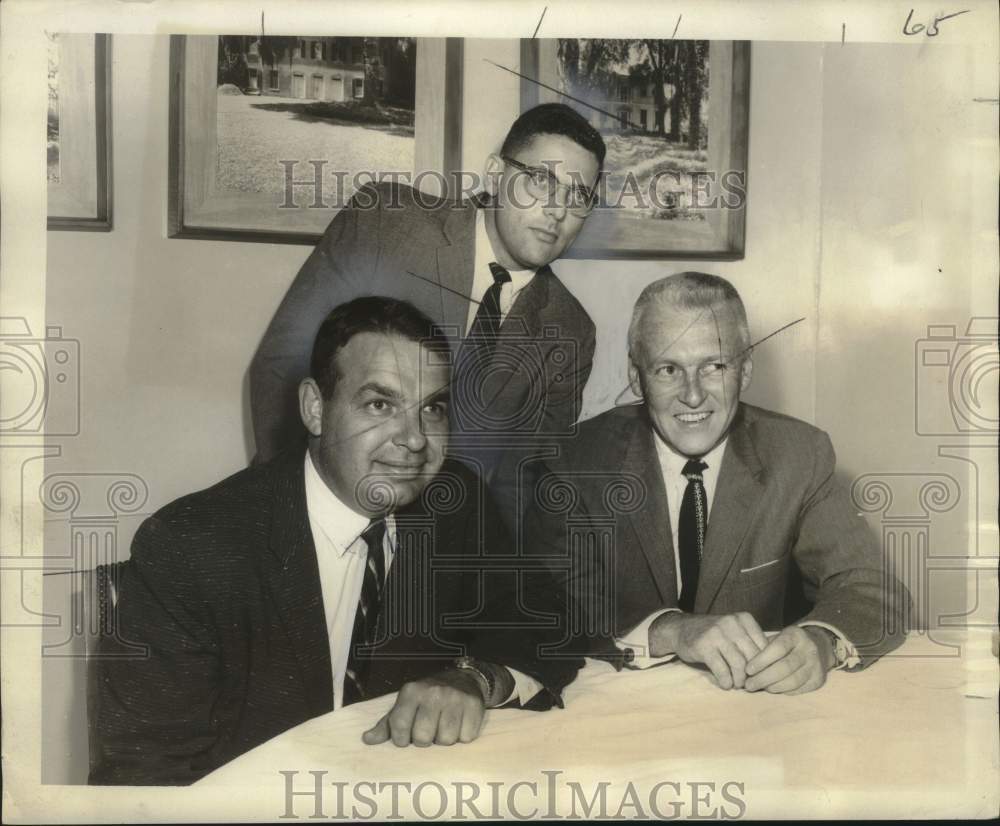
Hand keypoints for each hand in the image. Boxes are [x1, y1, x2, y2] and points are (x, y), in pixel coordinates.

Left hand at [362, 670, 486, 746]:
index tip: (406, 736)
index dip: (402, 739)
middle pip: (423, 738)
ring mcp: (455, 698)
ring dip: (445, 739)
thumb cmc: (427, 698)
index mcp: (411, 691)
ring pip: (446, 740)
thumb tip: (366, 740)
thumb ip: (387, 724)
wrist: (462, 678)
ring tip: (444, 727)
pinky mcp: (474, 706)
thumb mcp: (405, 706)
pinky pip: (466, 738)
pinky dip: (463, 736)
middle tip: (429, 731)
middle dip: (425, 740)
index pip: (399, 727)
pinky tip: (460, 724)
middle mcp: (433, 692)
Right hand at [653, 611, 767, 689]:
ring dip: (740, 681)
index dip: (765, 665)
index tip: (761, 676)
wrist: (681, 629)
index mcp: (744, 619)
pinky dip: (726, 681)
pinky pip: (722, 670)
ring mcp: (717, 633)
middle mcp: (732, 623)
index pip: (764, 646)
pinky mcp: (704, 646)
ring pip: (739, 665)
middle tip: (750, 684)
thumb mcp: (735, 631)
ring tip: (737, 685)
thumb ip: (751, 643)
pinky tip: (725, 684)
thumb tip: (774, 667)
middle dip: (753, 676)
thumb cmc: (713, 634)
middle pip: (753, 657)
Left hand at [744, 626, 833, 693]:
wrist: (818, 646)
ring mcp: (816, 665)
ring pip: (792, 681)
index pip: (778, 648)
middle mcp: (809, 649)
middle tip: (748, 685)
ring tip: (759, 687)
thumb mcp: (777, 638)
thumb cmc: (788, 643)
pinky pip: (798, 689)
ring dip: (772, 687)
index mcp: (796, 635)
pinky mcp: (819, 680)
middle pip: (785, 667)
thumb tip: (743, 666)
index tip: (747, 670)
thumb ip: (763, 648)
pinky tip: (772, 689)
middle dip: (764, 678)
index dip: (762, 660)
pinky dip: (783, 691)